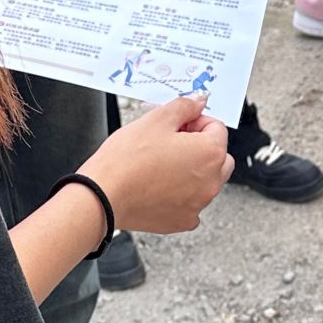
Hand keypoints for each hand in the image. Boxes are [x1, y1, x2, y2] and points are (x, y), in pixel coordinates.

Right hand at [79, 95, 231, 234]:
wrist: (103, 196)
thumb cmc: (126, 160)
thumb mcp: (156, 119)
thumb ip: (184, 106)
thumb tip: (198, 102)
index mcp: (209, 154)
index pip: (217, 128)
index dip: (195, 121)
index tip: (179, 124)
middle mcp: (211, 182)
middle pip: (218, 156)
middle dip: (200, 145)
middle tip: (172, 141)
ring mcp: (198, 204)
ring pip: (206, 180)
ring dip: (192, 169)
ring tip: (161, 163)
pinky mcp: (182, 220)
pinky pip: (191, 202)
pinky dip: (180, 193)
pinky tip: (158, 184)